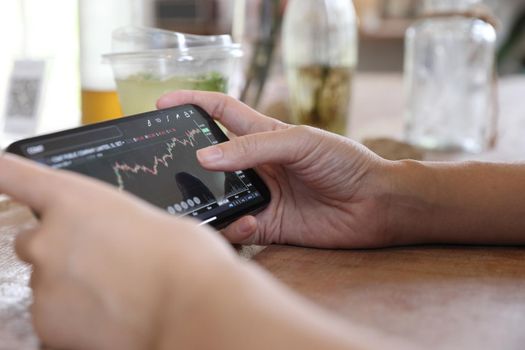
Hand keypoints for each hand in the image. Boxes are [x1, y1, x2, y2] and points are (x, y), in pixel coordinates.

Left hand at [0, 154, 235, 349]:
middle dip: (61, 251)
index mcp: (76, 199)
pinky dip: (74, 319)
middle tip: (101, 265)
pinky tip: (110, 317)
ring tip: (116, 295)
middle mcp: (49, 236)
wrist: (192, 308)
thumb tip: (117, 241)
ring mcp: (44, 282)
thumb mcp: (152, 221)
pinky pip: (52, 317)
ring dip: (72, 287)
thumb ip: (116, 224)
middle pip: (34, 240)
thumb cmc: (184, 260)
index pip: (16, 175)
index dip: (3, 173)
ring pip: (47, 282)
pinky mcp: (46, 323)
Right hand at [158, 91, 392, 247]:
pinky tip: (248, 224)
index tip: (162, 103)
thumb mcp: (301, 142)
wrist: (375, 204)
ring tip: (203, 201)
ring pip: (217, 197)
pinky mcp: (267, 225)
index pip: (221, 112)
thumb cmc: (345, 162)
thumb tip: (204, 155)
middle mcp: (257, 165)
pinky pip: (236, 228)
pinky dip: (234, 228)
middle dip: (187, 161)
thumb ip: (253, 147)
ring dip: (207, 201)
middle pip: (210, 159)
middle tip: (165, 168)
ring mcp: (260, 195)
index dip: (193, 103)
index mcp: (264, 135)